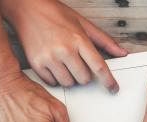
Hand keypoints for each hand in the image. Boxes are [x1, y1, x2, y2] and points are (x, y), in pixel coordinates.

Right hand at [0, 0, 126, 89]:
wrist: (25, 7)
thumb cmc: (55, 14)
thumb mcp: (83, 23)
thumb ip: (104, 40)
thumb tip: (121, 52)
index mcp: (78, 39)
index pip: (99, 67)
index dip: (109, 81)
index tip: (113, 89)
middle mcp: (64, 49)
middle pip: (84, 79)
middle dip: (84, 75)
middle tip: (76, 62)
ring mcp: (49, 58)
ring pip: (69, 84)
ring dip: (70, 77)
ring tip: (63, 62)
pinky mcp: (36, 64)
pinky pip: (53, 83)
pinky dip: (55, 78)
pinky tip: (53, 64)